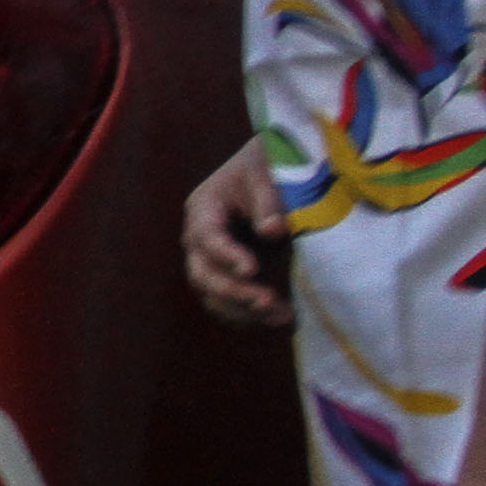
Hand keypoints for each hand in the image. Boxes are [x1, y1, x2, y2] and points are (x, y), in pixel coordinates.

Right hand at [181, 140, 294, 328]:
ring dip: (245, 310)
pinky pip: (232, 304)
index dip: (225, 255)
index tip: (251, 269)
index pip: (206, 238)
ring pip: (214, 296)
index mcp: (204, 209)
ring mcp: (214, 261)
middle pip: (202, 274)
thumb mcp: (266, 175)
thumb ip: (269, 202)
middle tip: (267, 300)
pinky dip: (254, 316)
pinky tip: (284, 317)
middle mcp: (200, 240)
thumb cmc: (265, 167)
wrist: (269, 173)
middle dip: (233, 292)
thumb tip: (271, 231)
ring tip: (281, 315)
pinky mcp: (232, 276)